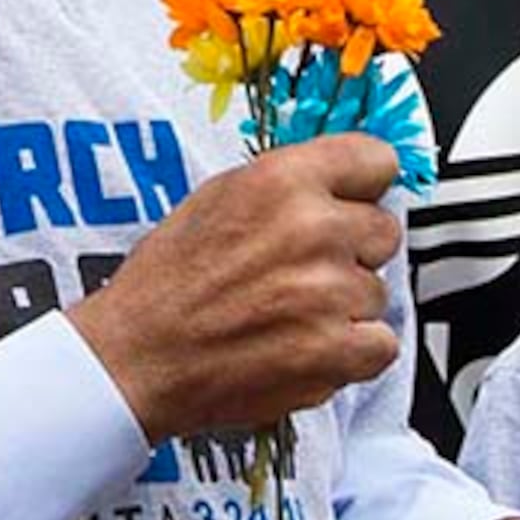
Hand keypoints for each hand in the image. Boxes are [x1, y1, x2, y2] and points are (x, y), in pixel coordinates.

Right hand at [65, 135, 401, 439]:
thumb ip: (286, 187)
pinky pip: (382, 344)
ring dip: (345, 308)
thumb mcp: (216, 199)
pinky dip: (352, 354)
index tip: (351, 204)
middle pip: (384, 231)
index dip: (362, 188)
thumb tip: (336, 187)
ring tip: (288, 317)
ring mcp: (329, 291)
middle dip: (352, 252)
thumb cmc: (164, 284)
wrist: (135, 359)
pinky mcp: (335, 350)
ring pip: (378, 293)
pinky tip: (308, 348)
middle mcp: (312, 228)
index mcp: (281, 180)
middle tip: (302, 273)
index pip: (376, 160)